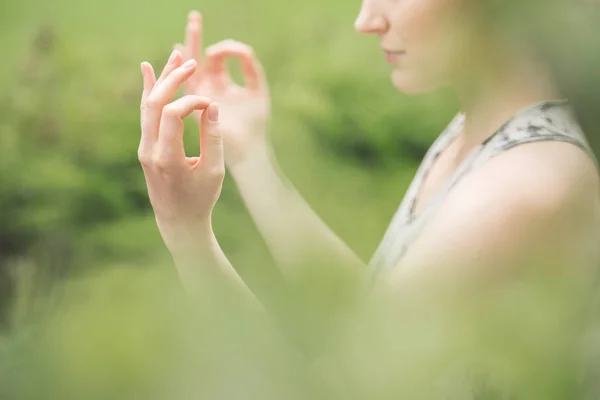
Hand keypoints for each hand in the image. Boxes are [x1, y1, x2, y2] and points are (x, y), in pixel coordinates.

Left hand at [139, 50, 223, 252]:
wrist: (178, 221)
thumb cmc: (201, 199)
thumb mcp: (214, 170)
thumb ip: (213, 136)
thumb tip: (212, 105)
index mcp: (167, 158)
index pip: (173, 113)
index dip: (193, 101)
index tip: (211, 105)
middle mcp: (149, 150)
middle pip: (155, 103)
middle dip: (173, 79)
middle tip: (192, 62)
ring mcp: (143, 148)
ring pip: (148, 104)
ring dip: (162, 79)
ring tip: (176, 55)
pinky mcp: (145, 146)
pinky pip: (146, 113)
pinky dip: (149, 91)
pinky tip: (149, 70)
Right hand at [174, 11, 270, 166]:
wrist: (248, 149)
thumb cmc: (255, 125)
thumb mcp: (258, 91)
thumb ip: (251, 69)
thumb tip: (242, 50)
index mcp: (221, 84)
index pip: (215, 58)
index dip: (223, 48)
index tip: (238, 52)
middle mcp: (208, 88)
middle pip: (197, 58)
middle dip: (196, 37)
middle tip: (195, 17)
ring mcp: (200, 96)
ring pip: (189, 68)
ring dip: (189, 47)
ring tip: (188, 28)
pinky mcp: (196, 105)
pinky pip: (186, 84)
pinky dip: (180, 70)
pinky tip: (177, 54)